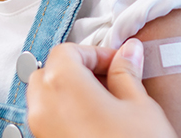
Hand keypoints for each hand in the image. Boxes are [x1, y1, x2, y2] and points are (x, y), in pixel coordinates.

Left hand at [26, 39, 177, 137]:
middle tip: (110, 79)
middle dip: (77, 70)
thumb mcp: (140, 105)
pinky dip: (66, 114)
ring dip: (70, 92)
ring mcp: (41, 132)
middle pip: (49, 72)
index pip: (67, 51)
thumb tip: (129, 51)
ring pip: (44, 98)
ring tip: (106, 103)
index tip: (118, 62)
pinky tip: (96, 123)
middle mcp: (42, 107)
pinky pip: (48, 122)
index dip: (95, 52)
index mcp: (63, 84)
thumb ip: (128, 72)